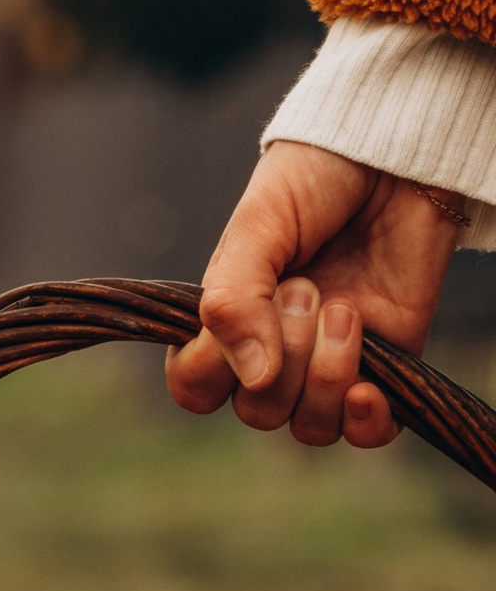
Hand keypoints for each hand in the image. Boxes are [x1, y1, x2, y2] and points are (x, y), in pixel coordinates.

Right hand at [164, 142, 464, 445]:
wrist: (396, 157)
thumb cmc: (317, 179)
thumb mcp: (258, 226)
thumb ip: (236, 299)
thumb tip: (251, 377)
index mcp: (227, 321)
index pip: (194, 387)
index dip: (213, 367)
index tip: (243, 312)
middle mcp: (272, 353)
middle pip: (257, 412)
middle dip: (285, 355)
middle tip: (309, 286)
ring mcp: (328, 364)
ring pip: (308, 426)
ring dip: (326, 377)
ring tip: (346, 311)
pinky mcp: (385, 366)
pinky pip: (365, 433)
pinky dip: (364, 422)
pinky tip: (369, 388)